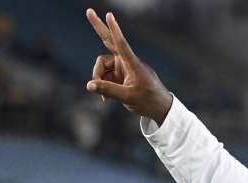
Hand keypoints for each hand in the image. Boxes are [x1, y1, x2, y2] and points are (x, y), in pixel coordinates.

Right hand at [84, 8, 172, 123]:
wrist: (158, 108)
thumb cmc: (147, 100)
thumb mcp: (127, 97)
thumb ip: (107, 90)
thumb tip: (89, 85)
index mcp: (132, 63)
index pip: (121, 43)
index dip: (114, 30)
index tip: (110, 15)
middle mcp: (125, 61)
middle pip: (108, 40)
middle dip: (98, 27)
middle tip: (89, 11)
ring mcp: (121, 67)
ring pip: (101, 66)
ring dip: (99, 79)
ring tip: (105, 96)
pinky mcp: (119, 74)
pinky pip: (104, 77)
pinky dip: (103, 86)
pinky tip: (107, 99)